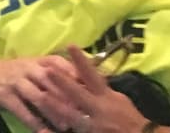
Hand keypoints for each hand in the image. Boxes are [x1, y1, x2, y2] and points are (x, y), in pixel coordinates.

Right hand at [0, 53, 77, 131]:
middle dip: (67, 97)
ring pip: (38, 96)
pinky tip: (43, 132)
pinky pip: (21, 110)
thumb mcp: (33, 67)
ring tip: (65, 127)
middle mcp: (27, 67)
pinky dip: (34, 123)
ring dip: (53, 113)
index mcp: (38, 60)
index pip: (59, 63)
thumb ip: (54, 75)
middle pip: (51, 80)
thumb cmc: (16, 73)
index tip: (92, 88)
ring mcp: (15, 81)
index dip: (75, 74)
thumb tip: (84, 87)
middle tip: (83, 113)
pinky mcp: (4, 95)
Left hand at [26, 45, 154, 132]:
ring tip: (41, 95)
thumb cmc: (129, 117)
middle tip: (47, 69)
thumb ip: (100, 88)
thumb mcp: (118, 99)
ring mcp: (93, 125)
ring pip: (72, 114)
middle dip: (62, 82)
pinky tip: (43, 130)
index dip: (81, 60)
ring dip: (56, 105)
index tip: (70, 45)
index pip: (92, 75)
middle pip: (78, 94)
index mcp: (106, 97)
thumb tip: (84, 75)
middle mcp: (98, 109)